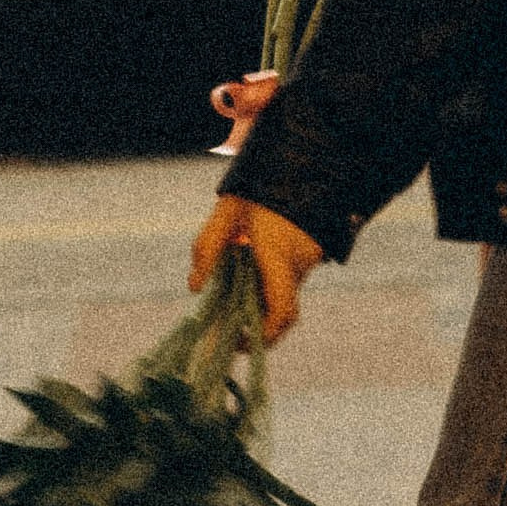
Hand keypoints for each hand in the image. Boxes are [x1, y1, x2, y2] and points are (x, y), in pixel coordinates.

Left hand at [189, 196, 324, 342]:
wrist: (300, 163)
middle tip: (231, 327)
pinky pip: (291, 281)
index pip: (282, 310)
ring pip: (288, 295)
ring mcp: (310, 259)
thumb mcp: (226, 211)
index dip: (265, 334)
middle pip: (284, 309)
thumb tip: (194, 288)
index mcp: (278, 254)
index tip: (241, 341)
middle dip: (259, 323)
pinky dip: (271, 287)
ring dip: (264, 303)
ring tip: (235, 295)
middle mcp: (299, 262)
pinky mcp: (312, 254)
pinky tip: (251, 275)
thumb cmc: (259, 187)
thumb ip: (207, 247)